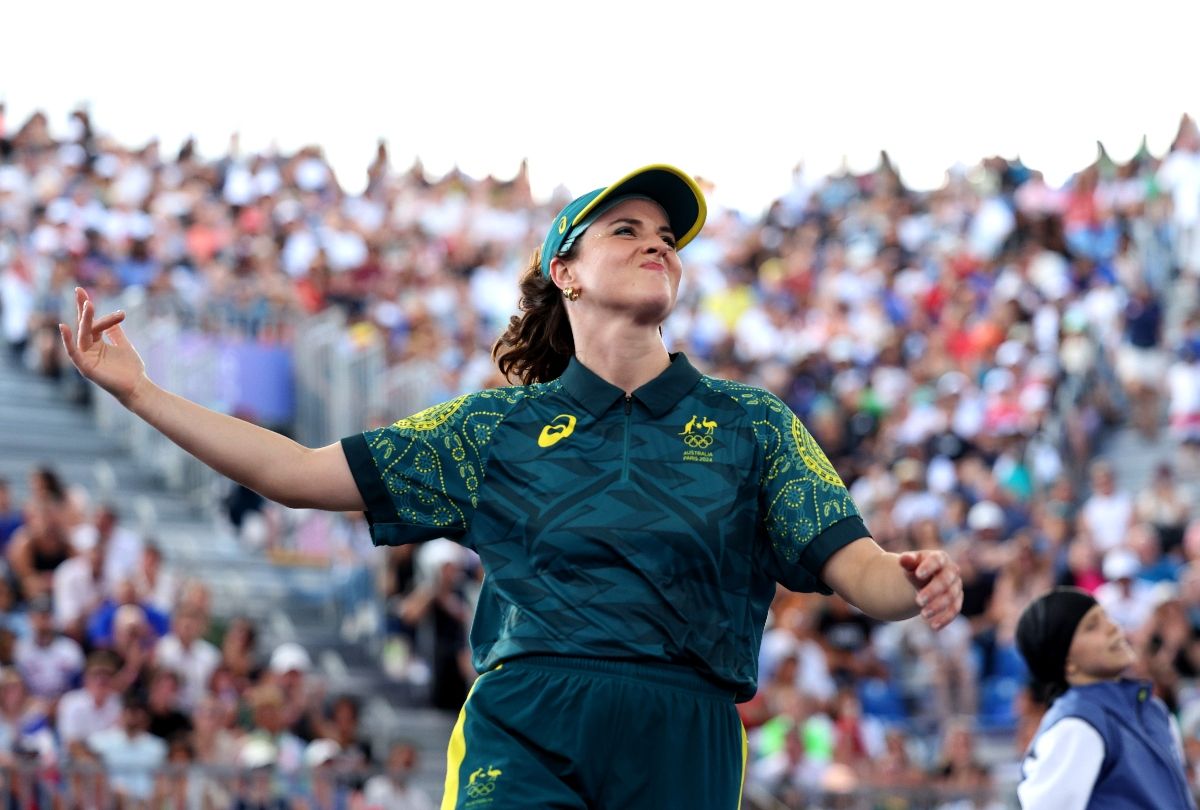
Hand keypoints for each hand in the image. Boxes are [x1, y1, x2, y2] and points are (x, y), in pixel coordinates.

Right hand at [58, 287, 145, 404]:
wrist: (137, 387)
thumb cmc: (131, 368)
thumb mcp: (123, 345)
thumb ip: (115, 332)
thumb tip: (113, 318)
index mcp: (96, 343)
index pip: (90, 322)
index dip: (87, 307)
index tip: (88, 293)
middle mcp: (88, 349)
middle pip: (83, 325)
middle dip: (82, 308)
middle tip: (80, 290)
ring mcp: (85, 358)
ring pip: (83, 335)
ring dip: (84, 320)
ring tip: (88, 304)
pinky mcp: (85, 367)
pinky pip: (73, 352)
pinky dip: (67, 340)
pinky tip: (63, 327)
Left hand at [899, 550, 962, 631]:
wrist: (922, 579)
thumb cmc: (915, 568)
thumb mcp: (909, 564)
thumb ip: (907, 561)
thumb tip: (903, 559)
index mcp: (940, 558)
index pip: (936, 560)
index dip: (929, 567)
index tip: (918, 574)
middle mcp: (952, 571)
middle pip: (945, 580)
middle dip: (933, 591)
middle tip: (918, 601)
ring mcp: (956, 586)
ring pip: (951, 597)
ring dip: (938, 607)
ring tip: (923, 615)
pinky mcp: (957, 600)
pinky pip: (955, 610)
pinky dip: (945, 618)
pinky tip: (934, 626)